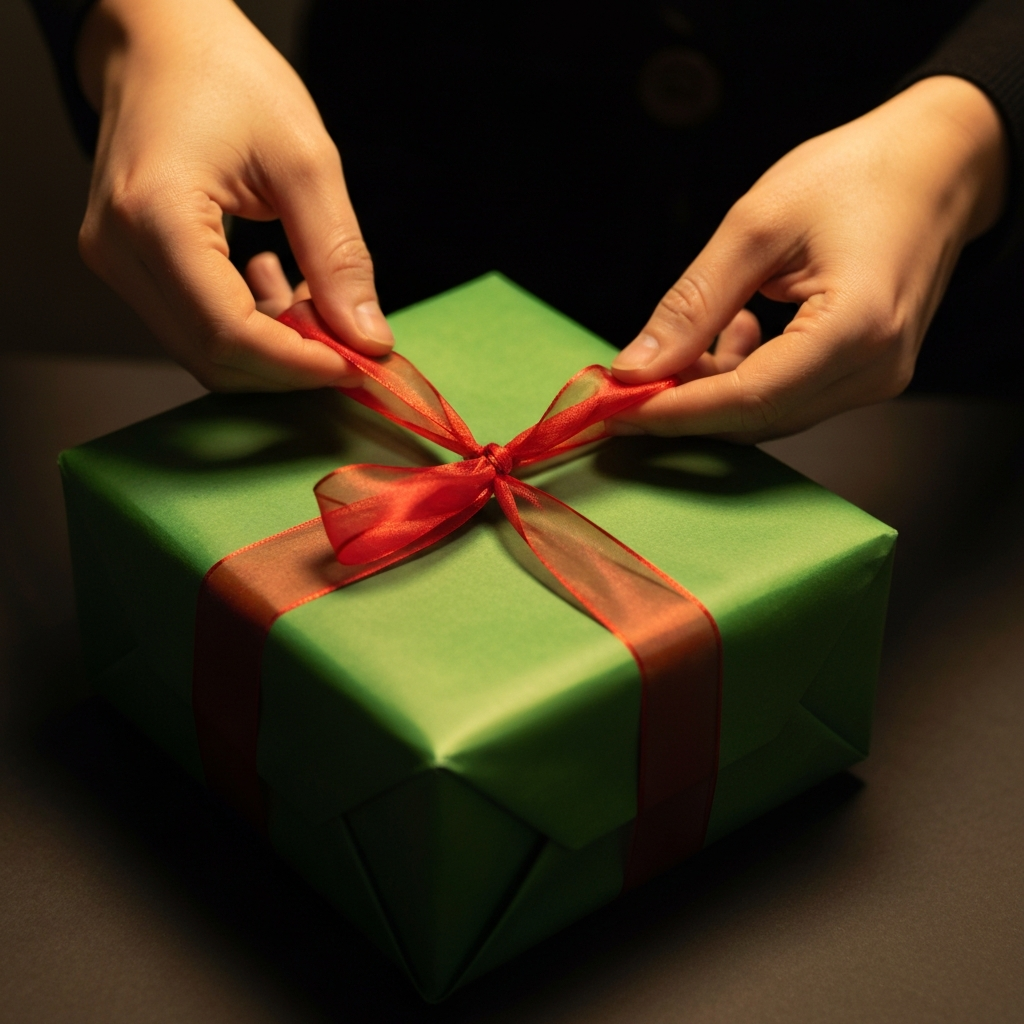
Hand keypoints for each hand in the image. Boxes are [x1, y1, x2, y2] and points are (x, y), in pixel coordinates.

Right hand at [76, 0, 390, 389]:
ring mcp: (113, 259)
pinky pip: (192, 325)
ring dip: (272, 349)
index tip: (358, 363)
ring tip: (314, 300)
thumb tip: (367, 339)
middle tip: (348, 341)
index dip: (300, 363)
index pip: (229, 332)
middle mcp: (118, 247)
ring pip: (203, 350)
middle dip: (291, 365)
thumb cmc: (228, 78)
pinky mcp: (125, 263)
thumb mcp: (306, 162)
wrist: (160, 40)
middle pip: (213, 356)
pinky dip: (248, 328)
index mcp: (156, 214)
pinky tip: (277, 286)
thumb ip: (339, 258)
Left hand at [609, 76, 1007, 441]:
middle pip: (755, 418)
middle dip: (685, 402)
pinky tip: (740, 329)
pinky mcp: (869, 374)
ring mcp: (878, 378)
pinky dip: (745, 378)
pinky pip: (789, 398)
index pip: (747, 399)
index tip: (614, 408)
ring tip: (703, 330)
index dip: (673, 410)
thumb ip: (692, 305)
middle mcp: (875, 369)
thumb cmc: (857, 175)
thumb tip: (635, 368)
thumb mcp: (755, 225)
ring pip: (768, 414)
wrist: (937, 164)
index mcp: (856, 327)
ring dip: (714, 388)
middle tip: (634, 375)